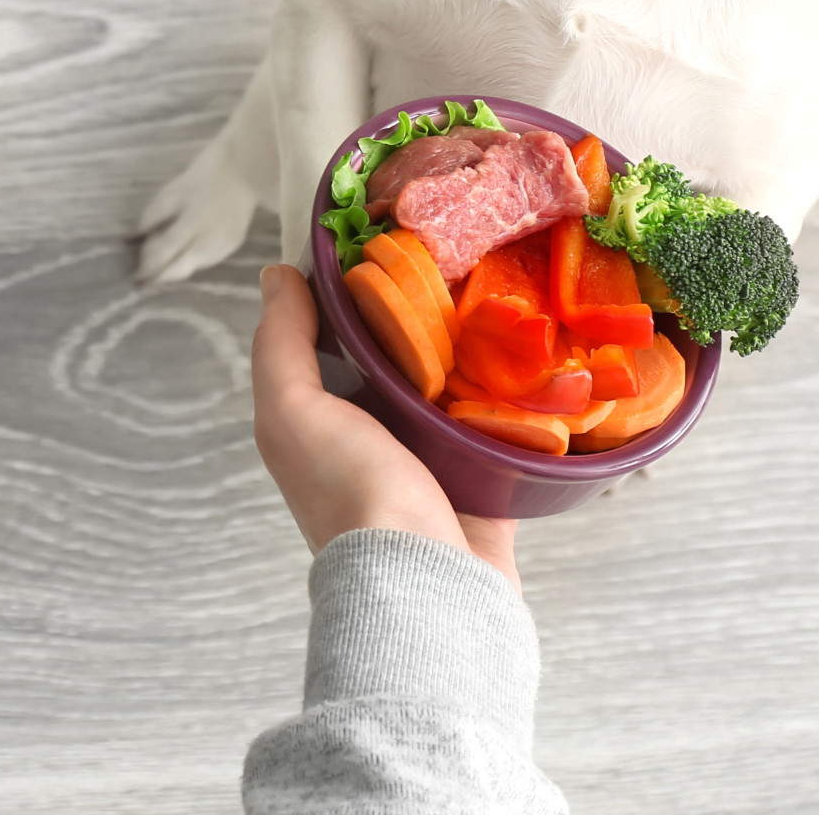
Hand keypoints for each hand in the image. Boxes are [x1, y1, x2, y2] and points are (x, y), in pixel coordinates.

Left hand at [250, 264, 520, 592]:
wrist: (430, 587)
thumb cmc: (354, 498)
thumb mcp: (294, 415)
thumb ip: (281, 347)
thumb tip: (278, 274)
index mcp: (326, 419)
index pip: (338, 336)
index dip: (358, 285)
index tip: (390, 230)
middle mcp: (377, 433)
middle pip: (403, 351)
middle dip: (429, 306)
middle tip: (464, 246)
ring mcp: (436, 453)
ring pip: (458, 377)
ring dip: (479, 341)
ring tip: (510, 281)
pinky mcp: (489, 470)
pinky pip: (506, 413)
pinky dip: (518, 384)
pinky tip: (539, 344)